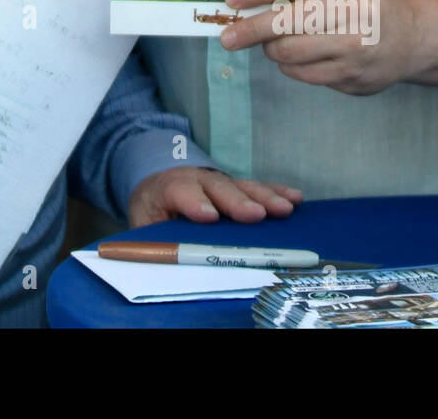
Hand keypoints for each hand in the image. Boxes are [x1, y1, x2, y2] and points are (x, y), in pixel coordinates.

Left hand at [128, 166, 301, 227]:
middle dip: (237, 202)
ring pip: (242, 187)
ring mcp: (219, 181)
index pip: (180, 191)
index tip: (208, 216)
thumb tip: (165, 257)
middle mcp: (197, 179)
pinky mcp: (236, 186)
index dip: (194, 202)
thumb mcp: (143, 222)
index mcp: (169, 188)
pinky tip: (295, 198)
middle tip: (255, 214)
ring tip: (284, 209)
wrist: (156, 181)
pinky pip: (258, 188)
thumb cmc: (153, 208)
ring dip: (264, 198)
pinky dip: (276, 193)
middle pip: (218, 188)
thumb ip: (154, 237)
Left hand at [217, 0, 418, 95]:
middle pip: (286, 22)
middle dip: (250, 30)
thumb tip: (248, 2)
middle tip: (227, 37)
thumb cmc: (363, 4)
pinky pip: (304, 74)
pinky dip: (291, 66)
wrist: (411, 38)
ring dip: (272, 49)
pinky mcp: (352, 77)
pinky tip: (298, 56)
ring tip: (274, 42)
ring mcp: (354, 49)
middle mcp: (352, 13)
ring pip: (290, 53)